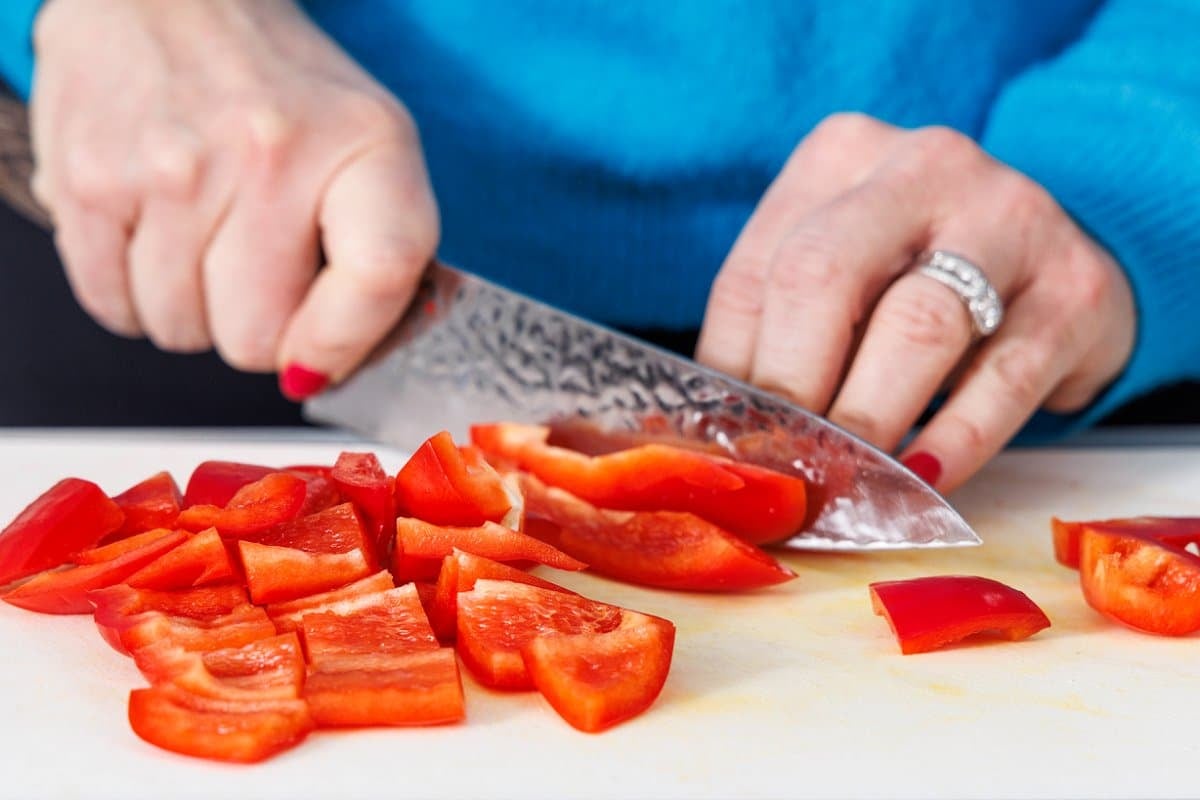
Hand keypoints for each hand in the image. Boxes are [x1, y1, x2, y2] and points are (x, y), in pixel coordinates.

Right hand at [30, 0, 437, 397]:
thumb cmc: (285, 91)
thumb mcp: (374, 149)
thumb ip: (383, 260)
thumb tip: (329, 370)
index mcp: (364, 145)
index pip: (378, 276)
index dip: (346, 344)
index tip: (321, 357)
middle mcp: (268, 153)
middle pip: (257, 339)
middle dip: (259, 329)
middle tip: (258, 269)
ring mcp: (171, 169)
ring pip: (182, 332)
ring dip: (194, 308)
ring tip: (205, 235)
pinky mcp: (90, 179)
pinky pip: (112, 307)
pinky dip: (134, 293)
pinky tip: (155, 235)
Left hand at [696, 113, 1134, 491]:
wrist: (1060, 256)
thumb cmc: (917, 274)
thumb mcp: (845, 270)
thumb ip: (781, 327)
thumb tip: (726, 431)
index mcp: (839, 157)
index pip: (755, 273)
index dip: (731, 370)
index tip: (728, 442)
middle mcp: (922, 166)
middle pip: (824, 277)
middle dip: (791, 387)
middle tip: (782, 463)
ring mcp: (1009, 217)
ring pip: (917, 326)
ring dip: (867, 420)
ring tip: (842, 479)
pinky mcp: (1076, 287)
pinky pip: (1004, 377)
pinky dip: (955, 438)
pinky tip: (922, 477)